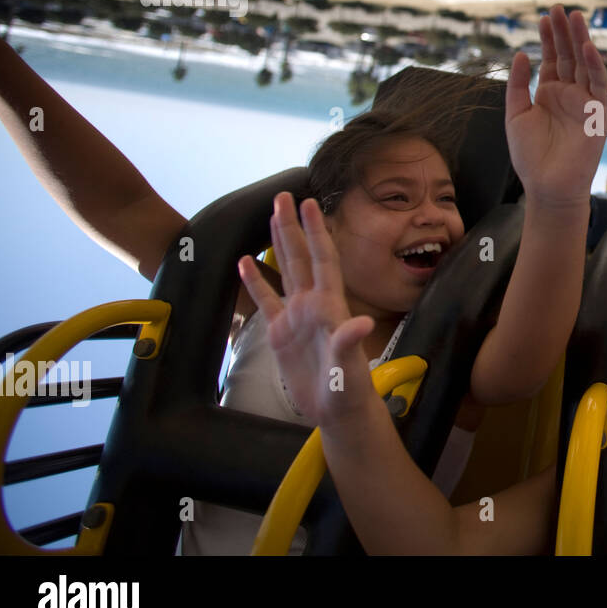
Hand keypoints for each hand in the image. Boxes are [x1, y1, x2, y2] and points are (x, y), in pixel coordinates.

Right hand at [238, 193, 376, 429]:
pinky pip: (265, 301)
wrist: (338, 412)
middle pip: (301, 256)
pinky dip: (254, 282)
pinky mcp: (279, 335)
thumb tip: (361, 322)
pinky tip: (244, 262)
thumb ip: (349, 343)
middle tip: (284, 195)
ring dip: (277, 244)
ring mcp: (295, 318)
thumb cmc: (350, 390)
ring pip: (285, 272)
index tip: (310, 204)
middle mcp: (313, 305)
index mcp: (330, 306)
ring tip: (270, 216)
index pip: (322, 259)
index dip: (317, 232)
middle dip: (293, 226)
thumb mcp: (349, 367)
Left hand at [505, 5, 606, 206]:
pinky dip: (594, 65)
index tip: (544, 17)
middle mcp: (569, 94)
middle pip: (569, 56)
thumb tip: (520, 55)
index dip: (549, 38)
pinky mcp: (597, 114)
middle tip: (559, 8)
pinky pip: (598, 85)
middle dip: (564, 32)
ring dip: (580, 40)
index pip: (552, 59)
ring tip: (573, 16)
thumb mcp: (515, 115)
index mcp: (550, 94)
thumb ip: (518, 85)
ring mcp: (584, 102)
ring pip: (584, 65)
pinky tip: (586, 47)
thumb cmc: (530, 157)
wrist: (546, 186)